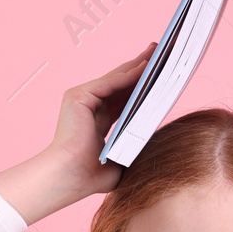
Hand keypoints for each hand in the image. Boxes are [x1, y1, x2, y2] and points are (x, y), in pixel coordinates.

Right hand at [40, 41, 157, 200]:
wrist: (70, 178)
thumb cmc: (91, 177)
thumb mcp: (121, 158)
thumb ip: (135, 146)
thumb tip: (158, 138)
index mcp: (96, 121)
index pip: (124, 99)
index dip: (141, 86)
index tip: (159, 75)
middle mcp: (88, 106)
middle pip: (121, 83)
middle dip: (141, 67)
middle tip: (162, 53)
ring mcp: (82, 99)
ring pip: (117, 79)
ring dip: (139, 65)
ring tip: (159, 53)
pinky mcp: (79, 96)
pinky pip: (110, 82)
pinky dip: (129, 74)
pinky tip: (146, 67)